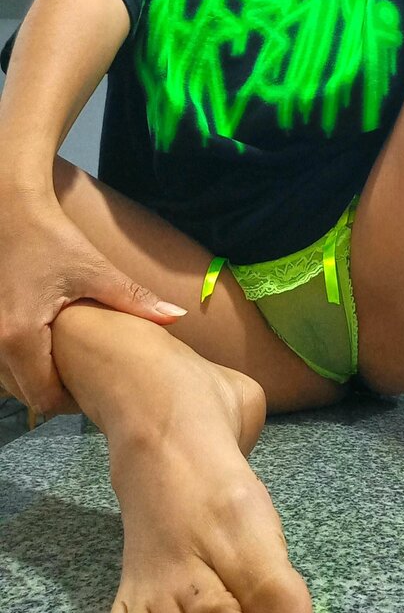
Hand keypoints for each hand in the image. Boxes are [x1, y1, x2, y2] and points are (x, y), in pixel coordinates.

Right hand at [0, 196, 186, 418]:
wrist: (11, 210)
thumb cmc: (51, 237)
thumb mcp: (95, 270)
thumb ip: (134, 300)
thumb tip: (177, 316)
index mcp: (19, 336)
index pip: (45, 398)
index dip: (73, 402)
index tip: (96, 389)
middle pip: (26, 396)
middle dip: (57, 392)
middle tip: (87, 378)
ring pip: (10, 383)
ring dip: (37, 379)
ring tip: (68, 362)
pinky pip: (1, 364)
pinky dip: (21, 364)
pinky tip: (45, 348)